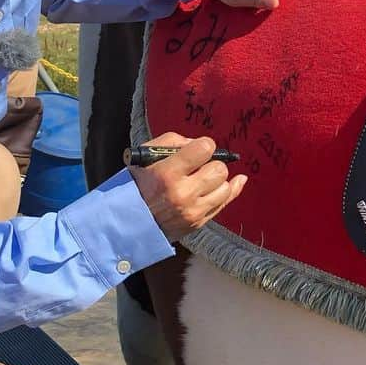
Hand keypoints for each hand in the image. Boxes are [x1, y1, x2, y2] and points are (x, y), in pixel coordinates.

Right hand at [129, 132, 247, 241]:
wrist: (129, 221)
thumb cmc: (138, 182)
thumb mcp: (147, 155)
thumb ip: (174, 142)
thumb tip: (201, 144)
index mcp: (167, 173)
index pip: (204, 149)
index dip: (204, 146)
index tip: (199, 149)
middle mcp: (183, 193)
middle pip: (219, 169)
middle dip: (212, 164)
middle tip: (200, 167)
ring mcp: (192, 211)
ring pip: (225, 187)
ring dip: (217, 179)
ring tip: (204, 179)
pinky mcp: (198, 222)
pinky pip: (225, 203)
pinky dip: (231, 189)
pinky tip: (236, 181)